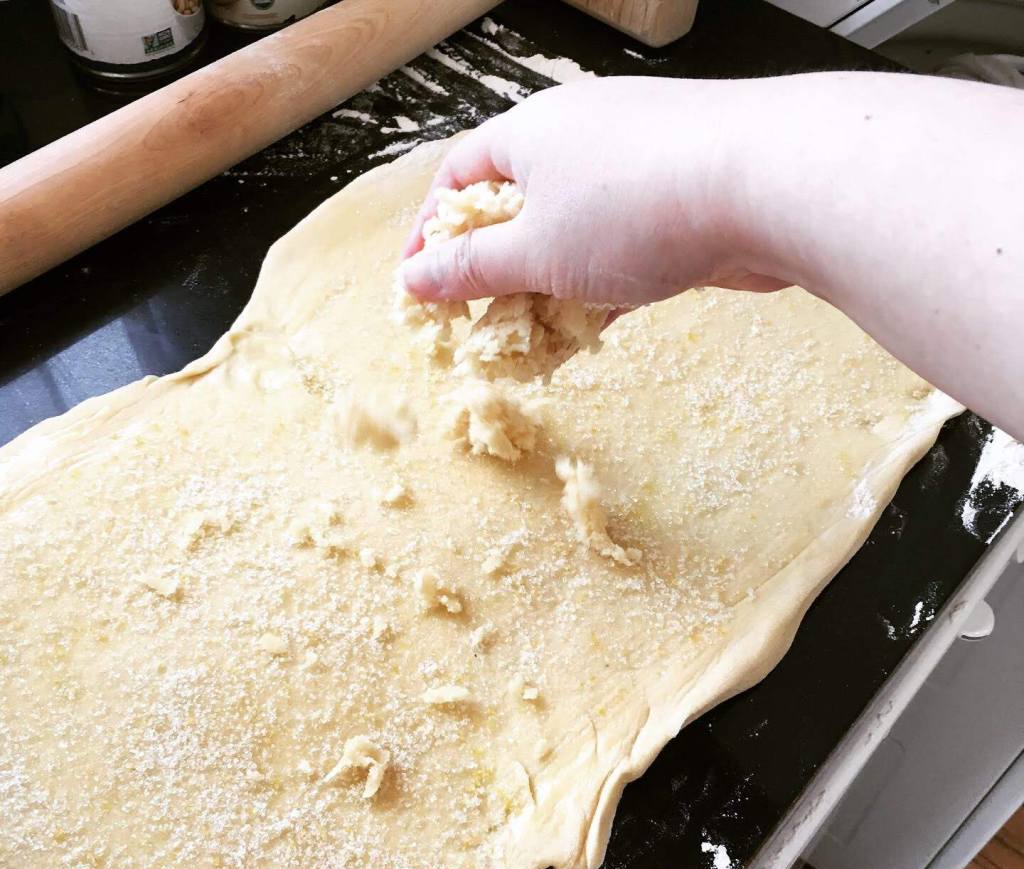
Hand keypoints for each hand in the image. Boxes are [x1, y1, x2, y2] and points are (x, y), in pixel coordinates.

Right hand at [400, 77, 787, 306]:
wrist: (768, 185)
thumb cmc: (635, 209)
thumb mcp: (536, 251)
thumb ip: (474, 269)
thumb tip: (415, 280)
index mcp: (530, 132)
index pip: (458, 176)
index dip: (432, 232)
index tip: (420, 284)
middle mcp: (579, 136)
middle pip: (516, 205)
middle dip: (496, 268)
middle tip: (482, 321)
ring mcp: (633, 165)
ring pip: (571, 231)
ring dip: (549, 286)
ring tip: (536, 337)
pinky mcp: (676, 198)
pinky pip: (617, 245)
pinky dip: (598, 286)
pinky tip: (594, 328)